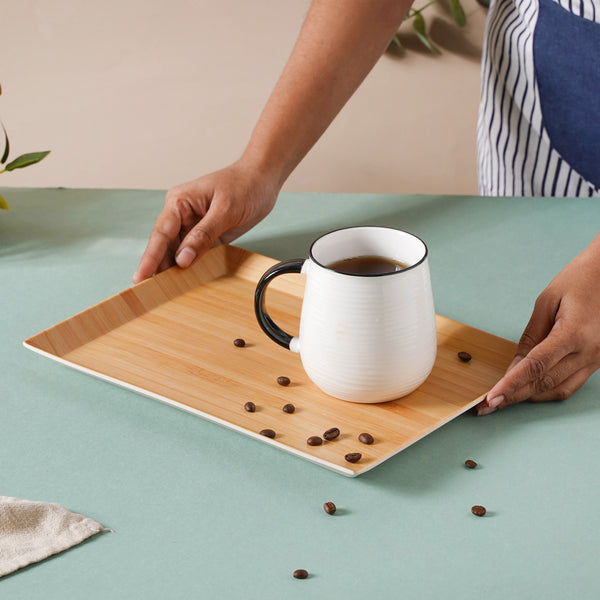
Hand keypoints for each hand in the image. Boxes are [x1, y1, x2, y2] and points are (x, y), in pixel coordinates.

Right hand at [133, 162, 279, 282]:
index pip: (160, 234)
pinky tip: (185, 283)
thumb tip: (182, 259)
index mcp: (179, 202)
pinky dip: (190, 268)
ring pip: (178, 253)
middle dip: (157, 269)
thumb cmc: (244, 185)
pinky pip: (194, 254)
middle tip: (148, 293)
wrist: (263, 178)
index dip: (150, 258)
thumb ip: (203, 235)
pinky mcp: (206, 235)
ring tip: (164, 293)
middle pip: (165, 247)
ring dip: (173, 271)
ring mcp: (193, 226)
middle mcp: (181, 214)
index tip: (140, 277)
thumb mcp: (225, 211)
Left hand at [477, 234, 599, 414]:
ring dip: (529, 397)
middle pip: (545, 383)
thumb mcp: (547, 301)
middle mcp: (590, 351)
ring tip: (502, 401)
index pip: (535, 367)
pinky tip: (528, 390)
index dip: (511, 385)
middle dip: (514, 396)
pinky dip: (547, 390)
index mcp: (574, 333)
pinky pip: (571, 383)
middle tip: (487, 407)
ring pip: (559, 389)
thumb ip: (530, 336)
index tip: (491, 398)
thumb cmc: (580, 279)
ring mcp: (598, 359)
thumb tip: (514, 366)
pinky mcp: (599, 361)